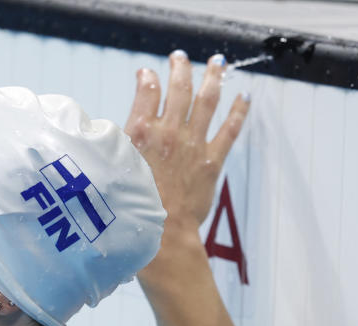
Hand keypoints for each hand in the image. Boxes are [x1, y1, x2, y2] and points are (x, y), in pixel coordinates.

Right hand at [124, 51, 247, 235]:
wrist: (159, 234)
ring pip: (207, 100)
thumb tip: (123, 130)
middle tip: (180, 58)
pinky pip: (229, 130)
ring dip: (213, 78)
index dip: (146, 78)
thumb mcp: (113, 169)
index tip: (146, 73)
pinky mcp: (211, 160)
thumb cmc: (130, 208)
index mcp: (140, 133)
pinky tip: (244, 98)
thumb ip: (119, 145)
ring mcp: (193, 144)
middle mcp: (168, 133)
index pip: (146, 92)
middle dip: (180, 69)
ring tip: (218, 63)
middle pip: (178, 89)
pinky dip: (238, 112)